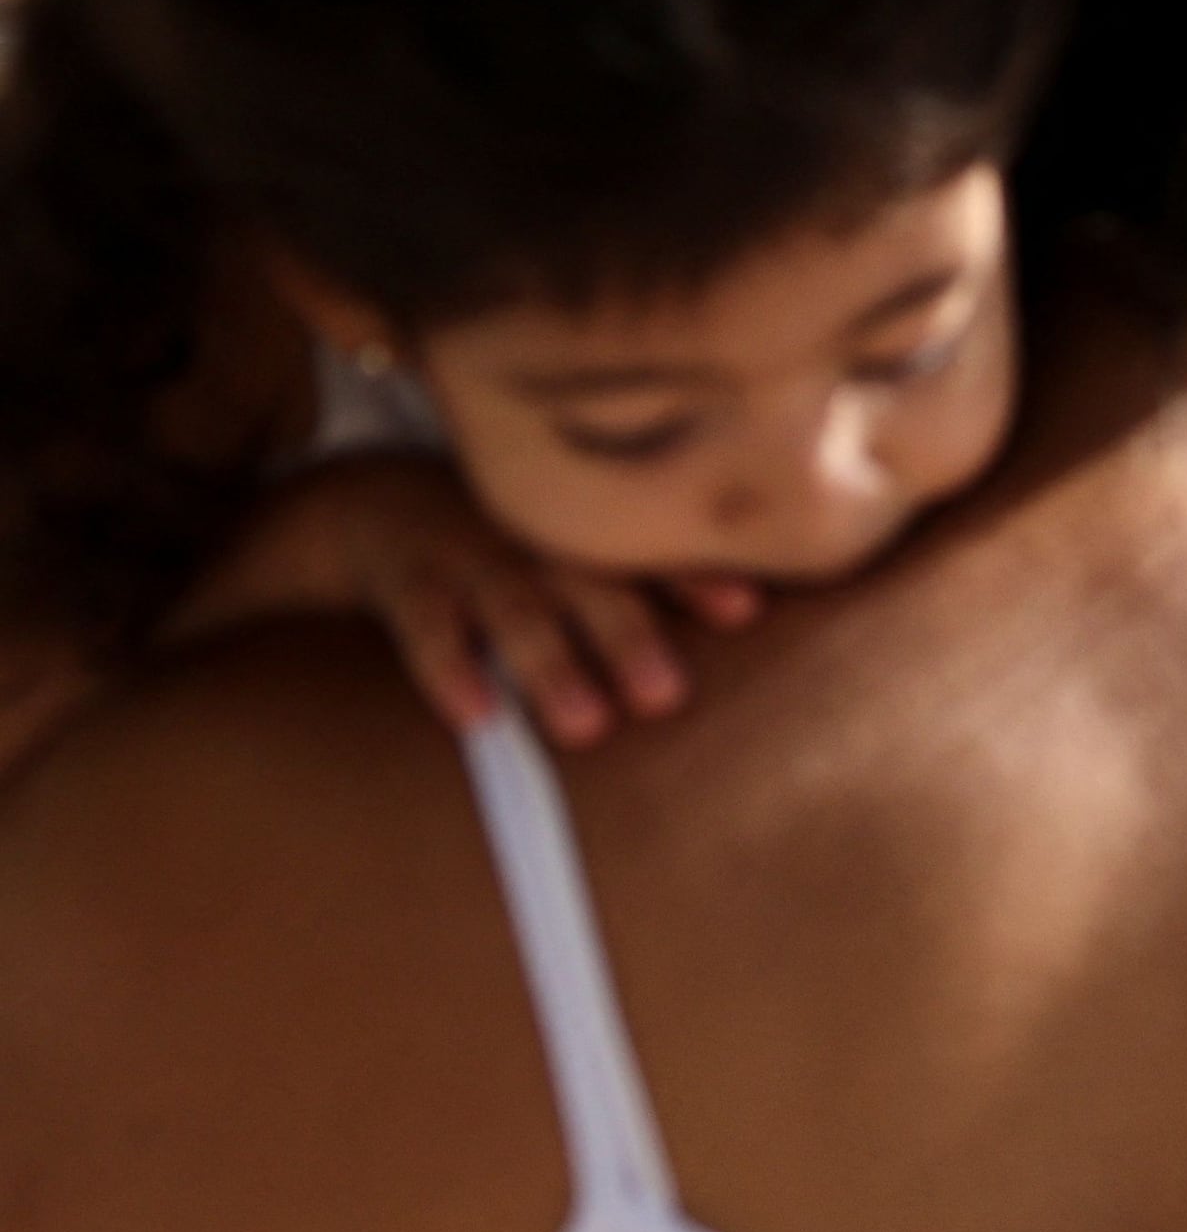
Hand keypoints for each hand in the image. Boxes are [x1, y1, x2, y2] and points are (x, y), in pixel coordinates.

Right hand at [299, 457, 746, 745]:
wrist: (376, 502)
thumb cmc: (518, 542)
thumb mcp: (578, 544)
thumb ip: (654, 579)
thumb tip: (764, 620)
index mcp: (589, 529)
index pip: (652, 550)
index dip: (697, 578)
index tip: (747, 612)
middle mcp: (539, 537)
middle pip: (591, 583)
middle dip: (629, 636)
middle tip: (667, 697)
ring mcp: (471, 552)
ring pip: (515, 608)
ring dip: (552, 667)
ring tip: (588, 729)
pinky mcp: (406, 579)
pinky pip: (423, 624)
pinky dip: (448, 667)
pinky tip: (476, 715)